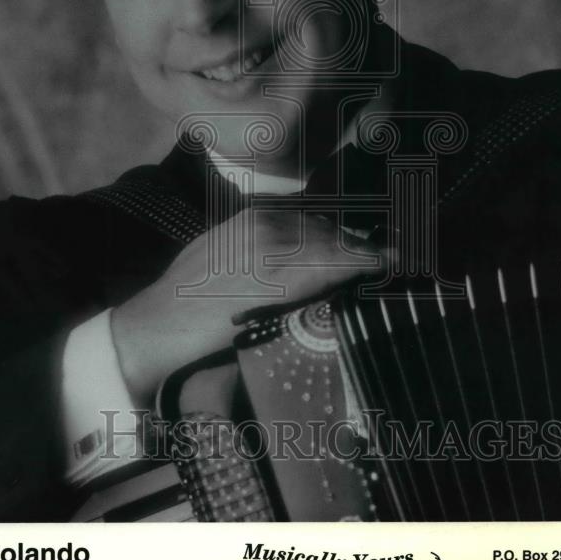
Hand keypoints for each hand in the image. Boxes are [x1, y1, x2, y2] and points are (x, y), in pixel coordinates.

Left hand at [110, 209, 392, 405]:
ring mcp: (252, 226)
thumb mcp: (266, 332)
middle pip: (330, 238)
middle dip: (363, 248)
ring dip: (339, 237)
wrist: (157, 324)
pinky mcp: (239, 220)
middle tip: (394, 258)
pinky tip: (322, 239)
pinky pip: (288, 217)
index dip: (375, 259)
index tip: (404, 261)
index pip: (339, 257)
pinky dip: (311, 227)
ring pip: (312, 225)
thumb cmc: (210, 342)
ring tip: (363, 252)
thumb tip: (348, 291)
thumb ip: (309, 305)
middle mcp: (267, 239)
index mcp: (276, 271)